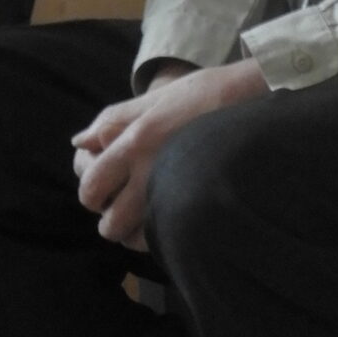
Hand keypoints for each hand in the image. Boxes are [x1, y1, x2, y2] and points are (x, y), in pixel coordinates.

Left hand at [71, 57, 266, 248]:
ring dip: (133, 232)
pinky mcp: (201, 207)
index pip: (92, 183)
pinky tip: (166, 218)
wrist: (257, 100)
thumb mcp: (155, 98)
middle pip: (110, 222)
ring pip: (137, 239)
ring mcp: (178, 194)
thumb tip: (80, 141)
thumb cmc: (205, 94)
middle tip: (121, 204)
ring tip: (144, 214)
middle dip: (109, 218)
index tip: (101, 187)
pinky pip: (167, 242)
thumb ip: (113, 120)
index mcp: (136, 141)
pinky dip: (159, 238)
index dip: (90, 191)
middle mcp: (152, 173)